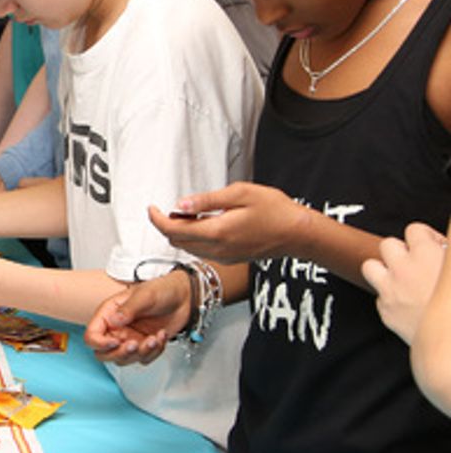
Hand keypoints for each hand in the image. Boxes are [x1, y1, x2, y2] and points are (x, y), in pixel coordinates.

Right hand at [83, 274, 191, 365]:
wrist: (185, 297)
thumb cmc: (162, 290)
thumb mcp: (144, 296)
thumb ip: (128, 309)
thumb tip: (114, 320)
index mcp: (109, 314)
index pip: (92, 335)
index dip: (100, 343)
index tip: (116, 342)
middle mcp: (116, 329)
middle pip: (104, 354)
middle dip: (120, 353)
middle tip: (135, 344)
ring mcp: (129, 338)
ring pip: (124, 359)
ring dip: (141, 353)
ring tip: (154, 338)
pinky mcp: (143, 345)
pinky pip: (143, 359)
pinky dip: (154, 352)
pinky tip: (160, 336)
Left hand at [149, 182, 311, 264]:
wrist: (299, 233)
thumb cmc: (274, 209)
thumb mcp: (240, 194)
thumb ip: (207, 200)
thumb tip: (180, 204)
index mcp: (217, 232)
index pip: (173, 231)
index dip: (157, 220)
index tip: (152, 208)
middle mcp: (217, 249)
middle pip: (177, 242)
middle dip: (168, 225)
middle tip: (172, 208)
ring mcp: (224, 257)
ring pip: (188, 248)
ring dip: (181, 233)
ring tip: (191, 213)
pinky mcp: (230, 258)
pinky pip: (202, 251)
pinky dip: (195, 238)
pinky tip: (205, 223)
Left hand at [363, 221, 448, 343]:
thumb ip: (446, 254)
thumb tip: (441, 249)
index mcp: (427, 254)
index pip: (414, 229)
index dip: (426, 237)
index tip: (435, 247)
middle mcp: (404, 268)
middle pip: (388, 244)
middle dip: (401, 252)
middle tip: (418, 263)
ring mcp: (391, 290)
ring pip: (370, 266)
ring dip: (384, 270)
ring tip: (402, 279)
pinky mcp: (386, 311)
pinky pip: (379, 296)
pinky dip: (390, 298)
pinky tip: (408, 305)